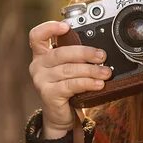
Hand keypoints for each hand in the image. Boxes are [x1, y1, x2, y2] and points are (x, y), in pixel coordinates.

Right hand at [27, 20, 112, 138]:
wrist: (60, 116)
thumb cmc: (67, 89)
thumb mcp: (69, 69)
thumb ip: (75, 57)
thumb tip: (99, 50)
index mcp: (41, 55)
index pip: (37, 36)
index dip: (49, 28)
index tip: (67, 26)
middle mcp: (37, 65)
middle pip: (60, 53)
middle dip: (84, 53)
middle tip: (102, 55)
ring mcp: (41, 80)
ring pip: (68, 70)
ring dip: (91, 70)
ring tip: (105, 72)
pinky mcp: (48, 94)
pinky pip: (71, 85)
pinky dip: (87, 83)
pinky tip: (98, 84)